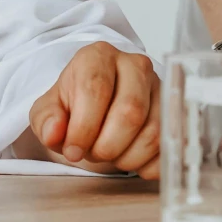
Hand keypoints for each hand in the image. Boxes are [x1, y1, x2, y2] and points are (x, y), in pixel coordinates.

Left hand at [28, 42, 160, 176]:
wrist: (97, 107)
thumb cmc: (74, 106)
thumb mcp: (49, 110)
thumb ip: (46, 120)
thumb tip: (54, 132)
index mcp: (98, 56)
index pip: (96, 89)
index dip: (83, 127)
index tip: (73, 150)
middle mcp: (135, 65)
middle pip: (130, 111)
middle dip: (107, 146)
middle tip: (93, 154)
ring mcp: (160, 88)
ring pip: (153, 132)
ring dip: (128, 157)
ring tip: (111, 156)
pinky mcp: (175, 112)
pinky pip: (169, 146)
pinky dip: (148, 164)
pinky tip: (131, 160)